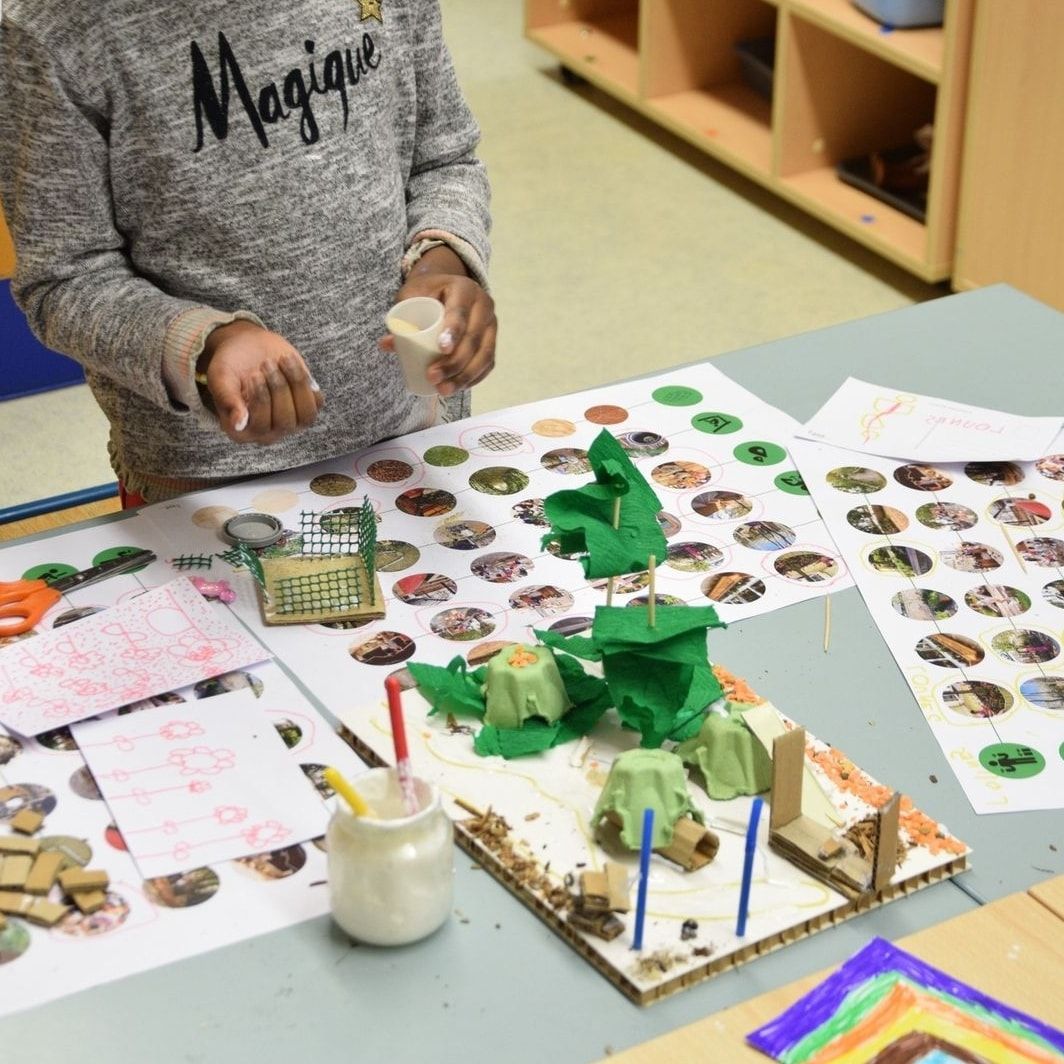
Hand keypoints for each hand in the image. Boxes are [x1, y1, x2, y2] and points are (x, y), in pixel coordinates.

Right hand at [199, 321, 323, 444]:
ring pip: (306, 415)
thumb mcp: (220, 378)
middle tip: (266, 363)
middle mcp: (269, 433)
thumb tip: (238, 424)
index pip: (260, 426)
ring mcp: (291, 422)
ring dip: (297, 384)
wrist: (247, 349)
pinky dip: (305, 379)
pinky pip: (317, 401)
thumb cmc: (230, 366)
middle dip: (278, 388)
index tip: (254, 374)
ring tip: (283, 360)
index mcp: (243, 432)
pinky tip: (289, 361)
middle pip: (285, 421)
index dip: (261, 399)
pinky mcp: (306, 406)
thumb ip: (227, 399)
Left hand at [383, 245, 496, 396]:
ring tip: (444, 390)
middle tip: (432, 377)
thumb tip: (387, 344)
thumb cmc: (427, 292)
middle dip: (455, 363)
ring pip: (484, 354)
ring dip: (465, 376)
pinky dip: (475, 378)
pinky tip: (460, 387)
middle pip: (473, 339)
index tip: (441, 350)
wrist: (446, 287)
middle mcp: (483, 305)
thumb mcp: (412, 297)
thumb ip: (401, 318)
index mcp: (464, 289)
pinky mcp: (492, 340)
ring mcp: (491, 324)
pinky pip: (488, 363)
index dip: (454, 332)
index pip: (461, 312)